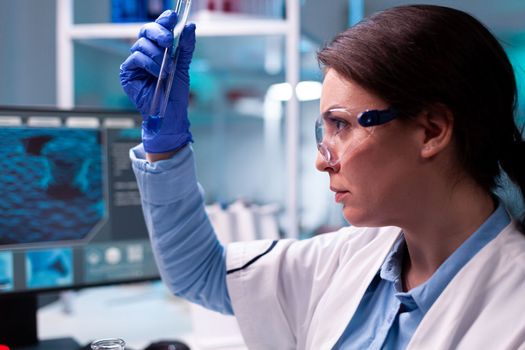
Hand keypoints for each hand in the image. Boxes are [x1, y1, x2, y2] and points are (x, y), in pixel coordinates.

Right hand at [120, 10, 195, 153]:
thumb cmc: (175, 94)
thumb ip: (185, 47)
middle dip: (159, 33)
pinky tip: (158, 74)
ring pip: (141, 45)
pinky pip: (136, 59)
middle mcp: (145, 54)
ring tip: (167, 70)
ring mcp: (135, 63)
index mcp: (158, 50)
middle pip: (146, 31)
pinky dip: (149, 64)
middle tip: (169, 41)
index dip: (164, 20)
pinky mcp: (127, 73)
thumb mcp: (183, 67)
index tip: (172, 16)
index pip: (158, 29)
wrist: (170, 115)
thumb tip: (190, 26)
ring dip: (157, 56)